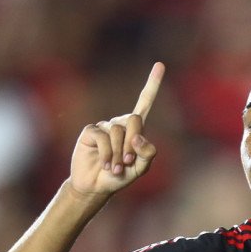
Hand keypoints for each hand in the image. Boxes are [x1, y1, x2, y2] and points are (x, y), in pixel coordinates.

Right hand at [69, 62, 163, 197]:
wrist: (96, 186)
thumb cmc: (119, 177)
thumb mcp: (140, 170)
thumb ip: (147, 154)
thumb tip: (138, 136)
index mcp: (135, 129)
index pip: (145, 103)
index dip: (152, 85)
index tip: (160, 65)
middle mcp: (120, 123)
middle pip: (134, 120)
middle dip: (133, 144)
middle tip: (128, 162)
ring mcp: (104, 126)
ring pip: (118, 132)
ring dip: (119, 155)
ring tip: (115, 168)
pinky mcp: (90, 131)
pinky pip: (103, 137)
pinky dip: (107, 154)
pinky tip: (105, 165)